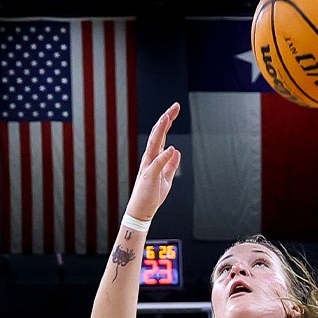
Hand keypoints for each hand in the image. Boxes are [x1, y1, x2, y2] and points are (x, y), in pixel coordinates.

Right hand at [124, 105, 181, 220]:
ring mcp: (148, 167)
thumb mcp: (166, 178)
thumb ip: (171, 164)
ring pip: (154, 145)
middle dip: (165, 119)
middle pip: (157, 134)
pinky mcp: (149, 178)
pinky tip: (170, 148)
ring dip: (160, 131)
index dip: (168, 121)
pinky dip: (163, 156)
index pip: (161, 135)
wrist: (141, 211)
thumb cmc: (152, 195)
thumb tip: (176, 150)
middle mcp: (149, 159)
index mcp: (154, 158)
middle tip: (174, 106)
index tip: (175, 109)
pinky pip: (156, 165)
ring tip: (167, 118)